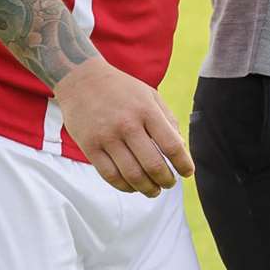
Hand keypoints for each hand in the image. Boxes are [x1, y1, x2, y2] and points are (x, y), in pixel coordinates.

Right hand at [52, 57, 193, 196]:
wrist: (81, 79)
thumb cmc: (121, 89)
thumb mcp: (149, 95)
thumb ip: (167, 119)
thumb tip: (181, 147)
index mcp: (146, 110)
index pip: (171, 145)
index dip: (183, 163)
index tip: (187, 173)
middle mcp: (127, 124)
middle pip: (153, 164)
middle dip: (166, 180)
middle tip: (169, 184)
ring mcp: (107, 137)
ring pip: (131, 175)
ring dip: (147, 188)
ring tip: (154, 190)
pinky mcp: (90, 147)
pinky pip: (110, 175)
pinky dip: (124, 186)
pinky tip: (132, 187)